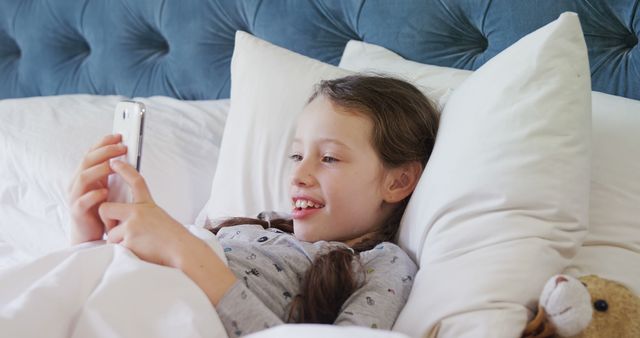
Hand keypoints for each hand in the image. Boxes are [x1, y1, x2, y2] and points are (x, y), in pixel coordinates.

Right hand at [69, 134, 126, 244]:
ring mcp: (75, 196)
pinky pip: (83, 201)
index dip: (103, 143)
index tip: (119, 136)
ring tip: (114, 166)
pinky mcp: (77, 212)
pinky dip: (94, 194)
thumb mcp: (107, 186)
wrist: (89, 234)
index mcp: (84, 174)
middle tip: (122, 148)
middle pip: (87, 160)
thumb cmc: (100, 208)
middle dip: (105, 152)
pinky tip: (105, 191)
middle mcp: (77, 182)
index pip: (91, 153)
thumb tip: (127, 154)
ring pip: (83, 177)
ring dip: (99, 169)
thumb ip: (112, 172)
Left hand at [100, 160, 236, 304]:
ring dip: (119, 243)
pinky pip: (115, 248)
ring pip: (109, 234)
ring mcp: (132, 226)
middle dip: (107, 221)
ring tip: (139, 246)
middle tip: (119, 231)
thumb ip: (140, 216)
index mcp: (147, 205)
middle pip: (105, 209)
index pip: (135, 182)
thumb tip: (121, 222)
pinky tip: (140, 253)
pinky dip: (124, 253)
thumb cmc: (173, 239)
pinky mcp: (128, 241)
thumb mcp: (159, 219)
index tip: (115, 162)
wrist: (183, 250)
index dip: (124, 170)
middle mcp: (137, 212)